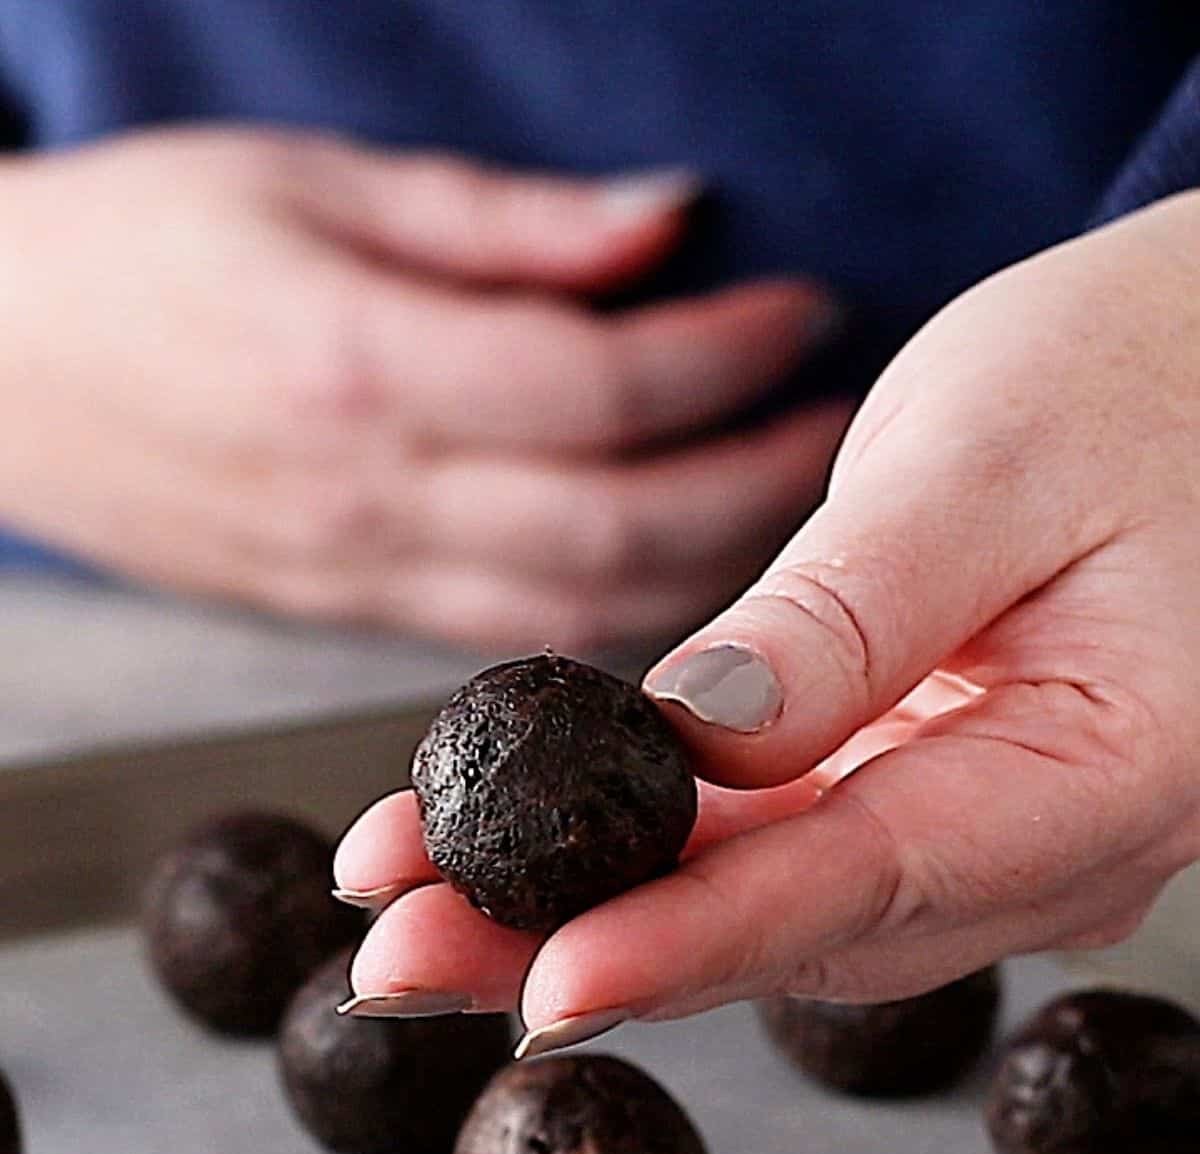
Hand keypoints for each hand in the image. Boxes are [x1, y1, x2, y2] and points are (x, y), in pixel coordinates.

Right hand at [0, 127, 847, 647]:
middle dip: (756, 480)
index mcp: (356, 366)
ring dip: (708, 566)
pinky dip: (617, 611)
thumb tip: (668, 222)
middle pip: (616, 528)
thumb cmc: (141, 250)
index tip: (803, 311)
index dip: (727, 357)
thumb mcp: (312, 183)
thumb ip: (503, 223)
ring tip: (784, 493)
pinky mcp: (356, 616)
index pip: (598, 388)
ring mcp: (360, 577)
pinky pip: (518, 637)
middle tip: (834, 421)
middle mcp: (367, 497)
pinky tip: (676, 559)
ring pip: (579, 610)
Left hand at [333, 192, 1199, 1045]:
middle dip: (581, 945)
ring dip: (584, 910)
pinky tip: (511, 847)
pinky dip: (643, 855)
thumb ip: (849, 615)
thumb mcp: (990, 459)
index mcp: (1115, 771)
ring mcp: (990, 839)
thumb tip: (690, 739)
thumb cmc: (1150, 374)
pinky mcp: (926, 802)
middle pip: (792, 926)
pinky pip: (776, 852)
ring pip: (768, 908)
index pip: (871, 875)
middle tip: (399, 960)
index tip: (544, 979)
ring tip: (411, 900)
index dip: (694, 937)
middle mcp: (1055, 846)